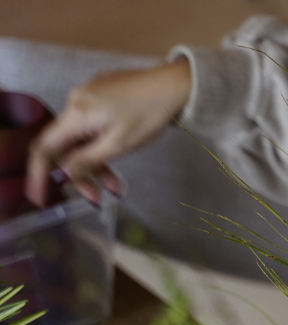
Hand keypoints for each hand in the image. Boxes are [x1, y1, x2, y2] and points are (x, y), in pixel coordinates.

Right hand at [26, 60, 191, 206]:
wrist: (172, 86)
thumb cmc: (149, 114)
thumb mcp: (118, 145)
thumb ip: (88, 160)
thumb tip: (65, 171)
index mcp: (77, 113)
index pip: (45, 146)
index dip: (39, 174)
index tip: (40, 197)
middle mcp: (76, 101)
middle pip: (64, 146)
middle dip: (79, 175)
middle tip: (96, 199)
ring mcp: (88, 98)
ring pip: (80, 140)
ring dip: (95, 166)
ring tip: (116, 188)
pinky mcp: (100, 97)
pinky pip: (91, 128)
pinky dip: (100, 149)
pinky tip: (116, 164)